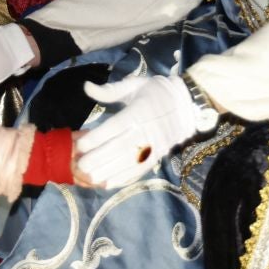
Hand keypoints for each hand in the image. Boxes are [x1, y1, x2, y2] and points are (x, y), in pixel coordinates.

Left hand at [74, 74, 201, 187]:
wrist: (188, 105)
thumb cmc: (156, 92)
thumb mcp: (135, 85)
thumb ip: (109, 91)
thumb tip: (86, 87)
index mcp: (139, 111)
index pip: (115, 126)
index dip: (97, 137)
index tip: (81, 145)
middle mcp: (146, 130)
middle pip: (120, 147)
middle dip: (99, 158)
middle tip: (80, 166)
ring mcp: (153, 145)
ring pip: (129, 161)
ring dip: (108, 171)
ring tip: (90, 177)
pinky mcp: (158, 155)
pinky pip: (140, 170)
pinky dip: (124, 178)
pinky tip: (109, 183)